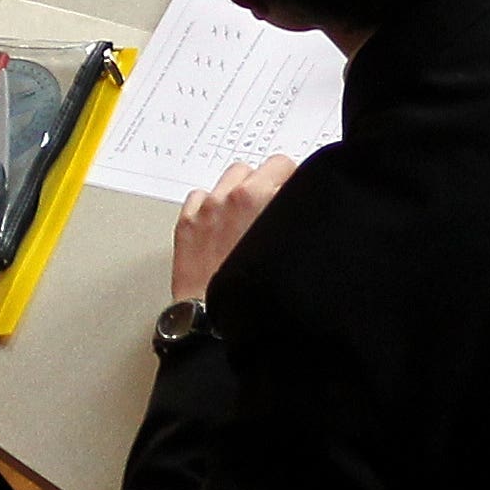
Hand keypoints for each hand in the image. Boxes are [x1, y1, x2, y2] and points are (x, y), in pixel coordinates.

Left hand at [170, 154, 295, 301]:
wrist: (218, 322)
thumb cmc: (257, 295)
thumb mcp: (292, 250)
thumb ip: (295, 220)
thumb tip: (302, 208)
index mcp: (257, 199)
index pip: (284, 166)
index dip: (295, 181)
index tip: (297, 192)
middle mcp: (228, 197)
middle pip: (256, 169)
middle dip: (269, 183)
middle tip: (276, 205)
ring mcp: (204, 209)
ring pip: (228, 179)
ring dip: (240, 190)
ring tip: (250, 214)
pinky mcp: (186, 224)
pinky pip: (200, 198)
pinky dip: (212, 205)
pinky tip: (222, 223)